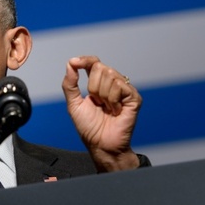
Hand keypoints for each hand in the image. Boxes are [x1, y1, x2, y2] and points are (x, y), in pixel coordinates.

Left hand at [61, 56, 141, 171]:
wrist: (101, 144)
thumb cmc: (89, 127)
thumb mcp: (74, 104)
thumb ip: (70, 84)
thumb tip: (70, 63)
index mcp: (98, 83)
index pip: (94, 63)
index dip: (85, 60)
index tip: (74, 63)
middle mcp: (112, 84)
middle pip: (100, 67)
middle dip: (92, 86)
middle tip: (97, 103)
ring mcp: (124, 90)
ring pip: (110, 75)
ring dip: (102, 95)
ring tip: (106, 109)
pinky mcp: (134, 97)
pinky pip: (119, 86)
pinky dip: (112, 100)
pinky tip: (115, 111)